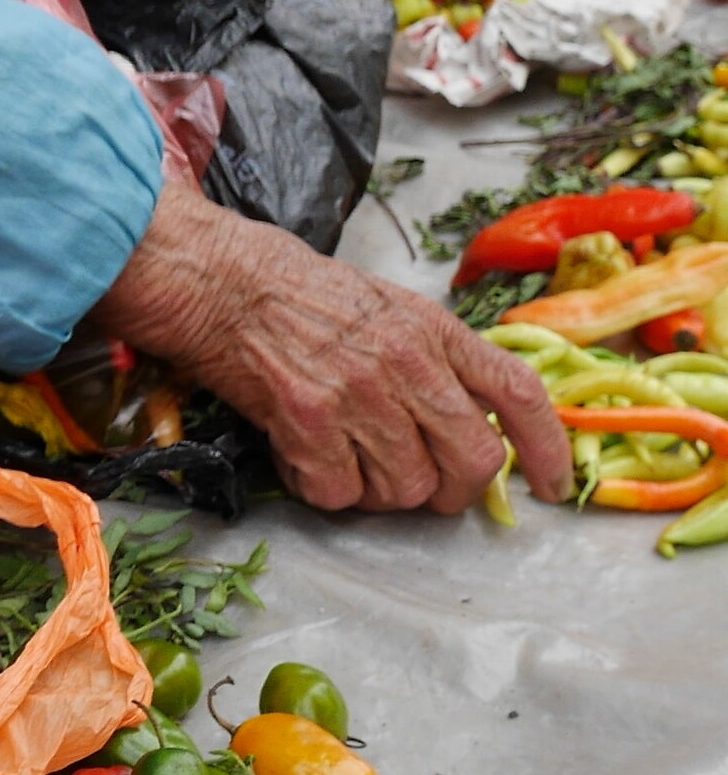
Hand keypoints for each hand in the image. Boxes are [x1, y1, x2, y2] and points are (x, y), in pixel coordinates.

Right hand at [94, 158, 571, 516]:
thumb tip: (466, 424)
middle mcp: (408, 363)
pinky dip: (322, 489)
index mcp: (435, 330)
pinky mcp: (309, 420)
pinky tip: (302, 457)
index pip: (519, 393)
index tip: (552, 488)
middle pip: (472, 461)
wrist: (221, 280)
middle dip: (451, 491)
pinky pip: (339, 494)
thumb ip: (434, 361)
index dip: (548, 449)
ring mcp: (360, 393)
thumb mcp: (389, 309)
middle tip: (421, 488)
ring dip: (377, 492)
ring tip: (344, 460)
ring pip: (405, 489)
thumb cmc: (298, 295)